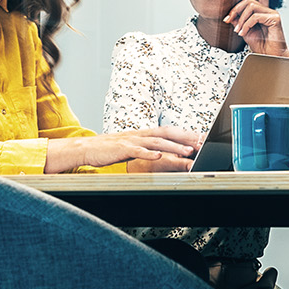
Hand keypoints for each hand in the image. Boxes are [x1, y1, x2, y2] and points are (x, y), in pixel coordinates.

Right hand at [44, 126, 200, 172]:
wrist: (86, 149)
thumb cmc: (110, 150)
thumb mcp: (132, 147)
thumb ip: (147, 148)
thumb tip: (163, 152)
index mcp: (144, 133)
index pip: (169, 131)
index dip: (186, 134)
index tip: (201, 138)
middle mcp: (140, 134)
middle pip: (167, 133)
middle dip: (186, 138)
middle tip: (202, 143)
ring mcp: (131, 140)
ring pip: (156, 142)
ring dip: (173, 146)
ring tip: (188, 151)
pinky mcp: (122, 148)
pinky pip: (137, 151)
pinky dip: (149, 153)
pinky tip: (159, 156)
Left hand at [223, 0, 288, 55]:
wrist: (270, 57)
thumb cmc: (261, 46)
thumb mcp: (245, 32)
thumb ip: (239, 21)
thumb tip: (231, 15)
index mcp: (263, 12)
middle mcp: (269, 10)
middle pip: (248, 1)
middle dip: (235, 10)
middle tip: (229, 21)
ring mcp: (273, 14)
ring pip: (250, 7)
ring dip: (240, 20)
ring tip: (238, 31)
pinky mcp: (275, 19)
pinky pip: (256, 16)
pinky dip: (246, 25)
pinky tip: (244, 33)